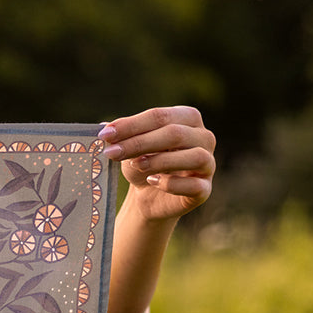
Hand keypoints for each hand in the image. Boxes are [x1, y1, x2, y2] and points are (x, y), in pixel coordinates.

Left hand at [99, 106, 214, 223]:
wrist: (148, 196)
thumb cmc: (142, 164)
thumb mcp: (130, 147)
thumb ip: (121, 135)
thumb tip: (104, 126)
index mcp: (187, 118)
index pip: (160, 116)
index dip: (131, 125)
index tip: (105, 135)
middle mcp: (204, 137)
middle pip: (175, 134)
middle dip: (140, 143)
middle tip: (112, 153)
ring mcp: (208, 164)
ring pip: (194, 156)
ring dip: (160, 160)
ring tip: (135, 165)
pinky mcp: (204, 189)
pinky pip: (195, 185)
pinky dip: (172, 183)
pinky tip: (153, 181)